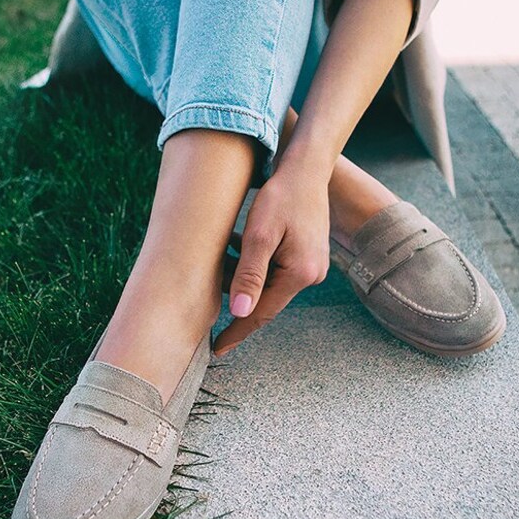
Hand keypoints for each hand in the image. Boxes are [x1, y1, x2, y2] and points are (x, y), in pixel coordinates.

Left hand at [213, 164, 330, 355]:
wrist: (307, 170)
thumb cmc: (282, 196)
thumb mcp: (259, 235)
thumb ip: (249, 275)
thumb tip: (240, 312)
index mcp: (300, 274)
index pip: (262, 314)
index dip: (238, 332)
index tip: (217, 348)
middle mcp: (311, 275)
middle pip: (266, 301)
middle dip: (238, 303)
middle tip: (206, 311)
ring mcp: (312, 266)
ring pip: (269, 285)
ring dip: (243, 279)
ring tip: (217, 267)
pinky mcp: (307, 256)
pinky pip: (276, 271)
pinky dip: (255, 266)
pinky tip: (236, 250)